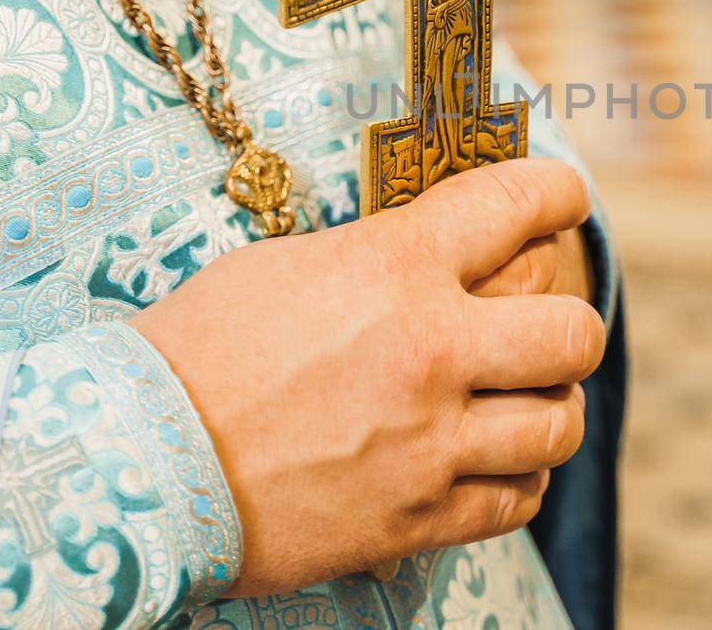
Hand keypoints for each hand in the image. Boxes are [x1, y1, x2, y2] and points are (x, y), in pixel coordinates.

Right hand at [129, 159, 604, 597]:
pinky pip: (518, 500)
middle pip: (574, 331)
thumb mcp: (293, 263)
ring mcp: (430, 442)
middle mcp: (431, 350)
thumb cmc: (200, 346)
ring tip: (525, 400)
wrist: (136, 459)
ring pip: (561, 425)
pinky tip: (494, 463)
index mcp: (396, 265)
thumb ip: (387, 255)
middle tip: (547, 325)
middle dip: (572, 323)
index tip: (563, 198)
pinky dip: (519, 479)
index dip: (558, 194)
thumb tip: (448, 251)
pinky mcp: (417, 518)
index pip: (519, 204)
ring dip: (551, 407)